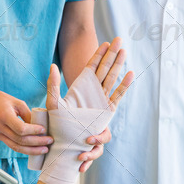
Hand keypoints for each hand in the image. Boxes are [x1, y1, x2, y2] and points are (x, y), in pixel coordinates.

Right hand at [0, 87, 53, 154]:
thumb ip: (28, 115)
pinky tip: (34, 149)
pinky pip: (12, 146)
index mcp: (4, 116)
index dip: (34, 131)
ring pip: (16, 147)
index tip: (44, 130)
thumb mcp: (17, 103)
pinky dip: (24, 149)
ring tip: (44, 149)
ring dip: (32, 150)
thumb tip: (40, 127)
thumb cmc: (1, 99)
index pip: (21, 129)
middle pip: (20, 140)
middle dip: (37, 142)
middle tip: (49, 141)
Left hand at [46, 38, 133, 171]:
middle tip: (119, 39)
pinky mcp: (107, 112)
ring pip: (112, 79)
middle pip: (105, 69)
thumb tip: (52, 66)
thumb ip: (52, 85)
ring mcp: (101, 101)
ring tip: (124, 51)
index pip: (91, 67)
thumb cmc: (57, 125)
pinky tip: (131, 73)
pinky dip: (124, 85)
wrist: (65, 144)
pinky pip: (117, 97)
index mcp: (80, 88)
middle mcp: (92, 93)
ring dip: (118, 64)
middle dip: (112, 54)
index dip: (98, 54)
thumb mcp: (52, 103)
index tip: (106, 42)